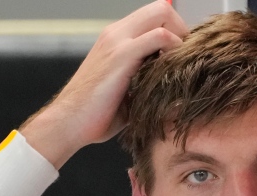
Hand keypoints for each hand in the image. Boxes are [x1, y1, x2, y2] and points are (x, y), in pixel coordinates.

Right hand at [19, 0, 187, 168]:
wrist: (69, 123)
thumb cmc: (98, 114)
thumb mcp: (130, 90)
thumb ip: (149, 79)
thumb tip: (178, 87)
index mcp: (118, 38)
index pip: (155, 16)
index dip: (176, 32)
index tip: (184, 57)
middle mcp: (117, 33)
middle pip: (162, 8)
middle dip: (183, 29)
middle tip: (188, 58)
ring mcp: (118, 41)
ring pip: (162, 14)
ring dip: (181, 37)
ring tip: (182, 65)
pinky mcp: (121, 55)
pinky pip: (159, 37)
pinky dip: (175, 49)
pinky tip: (173, 71)